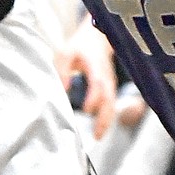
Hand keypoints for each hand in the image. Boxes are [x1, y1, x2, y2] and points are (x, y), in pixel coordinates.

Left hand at [54, 16, 117, 138]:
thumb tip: (63, 89)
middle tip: (96, 134)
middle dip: (104, 116)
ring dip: (106, 120)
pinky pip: (111, 104)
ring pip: (112, 104)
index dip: (94, 97)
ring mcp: (110, 83)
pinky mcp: (110, 88)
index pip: (98, 83)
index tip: (87, 109)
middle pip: (109, 99)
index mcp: (96, 66)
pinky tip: (100, 130)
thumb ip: (62, 70)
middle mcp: (106, 77)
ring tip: (98, 136)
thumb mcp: (66, 53)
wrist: (96, 38)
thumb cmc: (80, 46)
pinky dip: (107, 117)